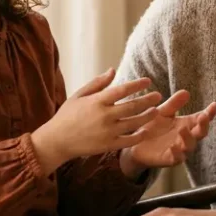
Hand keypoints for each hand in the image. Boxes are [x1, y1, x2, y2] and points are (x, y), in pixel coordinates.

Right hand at [30, 68, 160, 172]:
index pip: (122, 90)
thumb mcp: (79, 95)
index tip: (148, 80)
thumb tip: (113, 70)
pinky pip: (129, 140)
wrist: (57, 141)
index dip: (137, 84)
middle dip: (148, 100)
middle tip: (158, 95)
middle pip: (132, 106)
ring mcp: (107, 131)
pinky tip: (147, 130)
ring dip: (147, 116)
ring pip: (134, 123)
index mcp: (97, 101)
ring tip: (156, 111)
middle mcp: (104, 116)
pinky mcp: (108, 145)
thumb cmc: (67, 115)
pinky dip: (140, 135)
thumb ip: (97, 83)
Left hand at [120, 96, 215, 177]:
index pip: (202, 119)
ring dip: (188, 138)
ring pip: (189, 146)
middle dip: (204, 125)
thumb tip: (186, 92)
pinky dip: (176, 153)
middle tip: (204, 116)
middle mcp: (186, 138)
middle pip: (200, 133)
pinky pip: (175, 158)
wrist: (135, 144)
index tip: (214, 105)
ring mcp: (178, 149)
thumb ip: (173, 104)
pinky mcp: (168, 159)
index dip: (210, 113)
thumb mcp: (162, 112)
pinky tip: (173, 147)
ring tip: (184, 129)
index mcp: (187, 125)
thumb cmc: (152, 127)